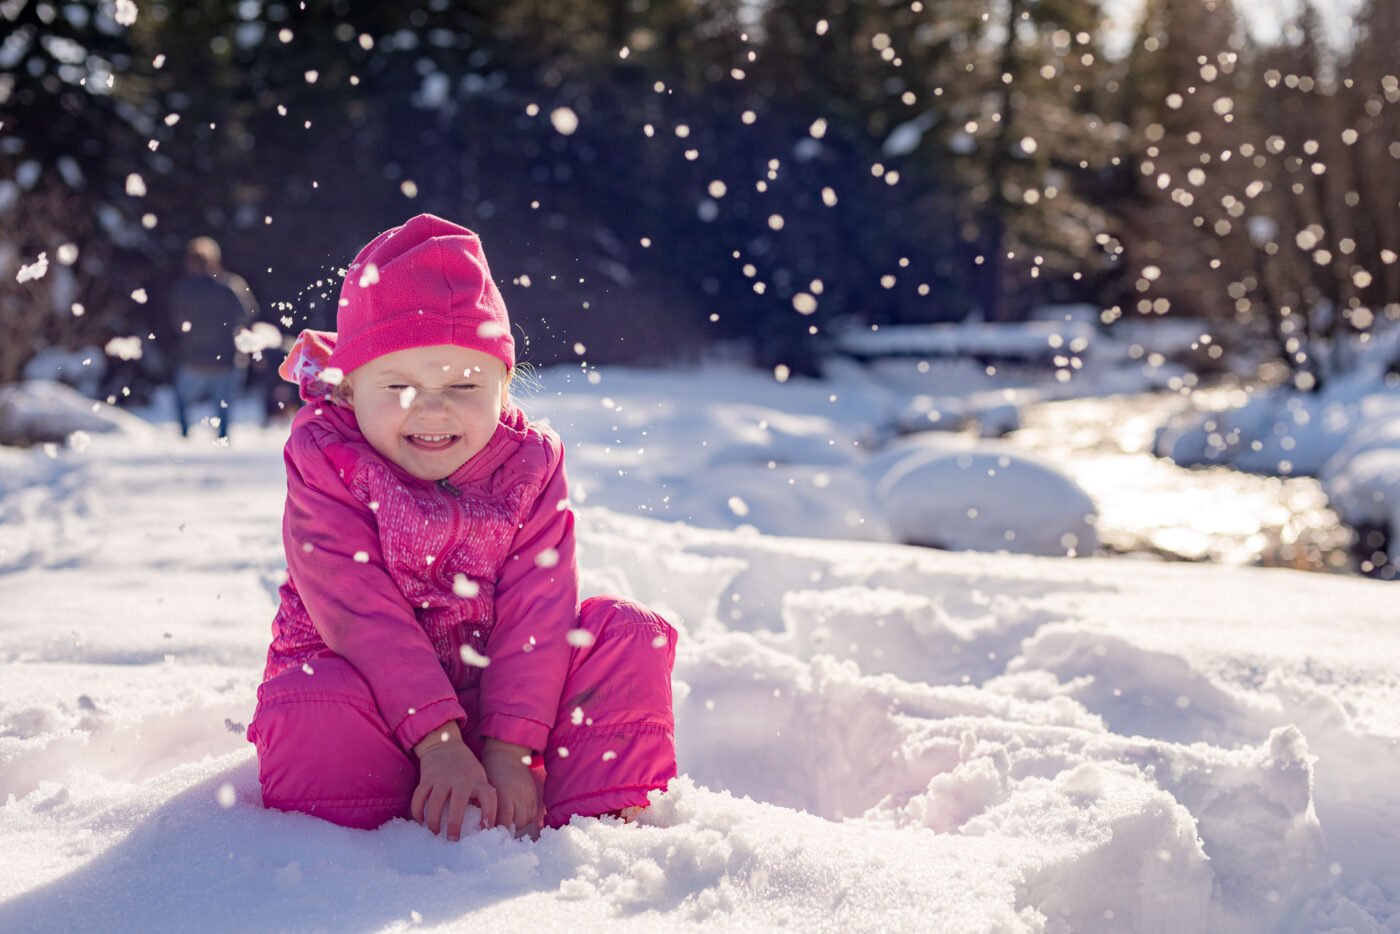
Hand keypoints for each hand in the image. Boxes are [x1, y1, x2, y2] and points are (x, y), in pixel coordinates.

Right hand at [411, 722, 496, 840]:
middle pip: (457, 805)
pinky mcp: (426, 778)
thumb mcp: (479, 778)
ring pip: (434, 803)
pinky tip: (420, 821)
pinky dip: (417, 811)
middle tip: (453, 840)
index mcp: (476, 781)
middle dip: (454, 824)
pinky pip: (419, 797)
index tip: (486, 829)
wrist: (445, 745)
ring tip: (435, 832)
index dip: (489, 814)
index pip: (488, 797)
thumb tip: (486, 825)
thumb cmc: (466, 768)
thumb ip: (481, 797)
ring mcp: (441, 778)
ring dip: (433, 821)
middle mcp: (460, 780)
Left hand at [481, 738, 540, 837]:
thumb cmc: (490, 772)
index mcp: (504, 795)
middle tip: (496, 833)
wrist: (506, 755)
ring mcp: (529, 795)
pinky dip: (525, 818)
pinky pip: (532, 814)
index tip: (488, 836)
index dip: (496, 831)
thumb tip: (479, 828)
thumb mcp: (484, 790)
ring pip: (525, 820)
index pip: (503, 822)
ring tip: (506, 825)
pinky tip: (516, 817)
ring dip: (516, 825)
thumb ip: (484, 808)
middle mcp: (519, 796)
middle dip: (506, 830)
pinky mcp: (535, 794)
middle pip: (516, 823)